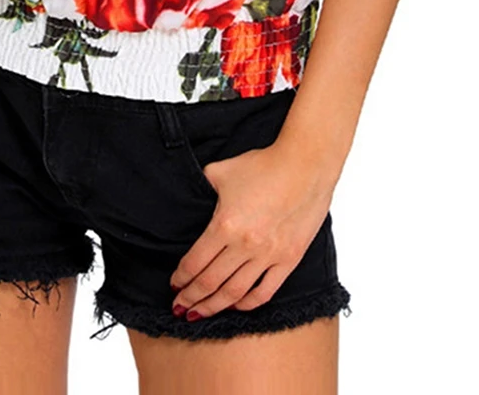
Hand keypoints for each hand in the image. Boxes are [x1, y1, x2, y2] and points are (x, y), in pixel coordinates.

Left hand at [169, 136, 334, 319]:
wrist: (304, 166)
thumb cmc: (263, 165)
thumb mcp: (221, 171)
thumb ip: (202, 187)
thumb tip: (190, 195)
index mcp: (224, 225)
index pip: (195, 262)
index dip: (181, 277)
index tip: (174, 285)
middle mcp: (244, 246)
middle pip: (210, 282)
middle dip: (191, 297)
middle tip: (179, 307)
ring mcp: (268, 255)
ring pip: (234, 293)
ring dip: (214, 306)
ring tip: (200, 314)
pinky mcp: (288, 260)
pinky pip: (265, 291)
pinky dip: (247, 303)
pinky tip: (235, 306)